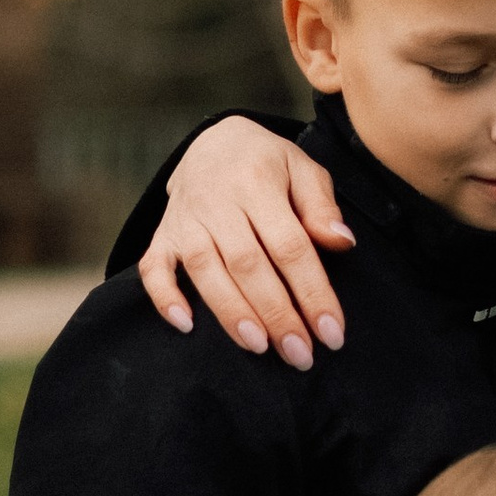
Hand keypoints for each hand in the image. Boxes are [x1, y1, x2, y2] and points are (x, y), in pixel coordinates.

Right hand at [138, 120, 354, 366]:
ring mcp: (184, 218)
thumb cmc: (268, 163)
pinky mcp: (162, 233)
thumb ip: (321, 207)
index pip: (290, 246)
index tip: (331, 332)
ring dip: (231, 311)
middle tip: (299, 354)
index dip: (312, 292)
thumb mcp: (303, 170)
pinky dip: (165, 297)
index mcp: (257, 182)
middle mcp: (217, 200)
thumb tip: (342, 243)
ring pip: (206, 270)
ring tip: (258, 346)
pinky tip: (185, 325)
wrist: (213, 140)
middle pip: (248, 264)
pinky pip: (154, 267)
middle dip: (276, 314)